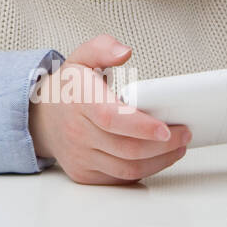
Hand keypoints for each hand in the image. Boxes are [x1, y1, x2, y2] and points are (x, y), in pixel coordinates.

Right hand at [29, 34, 189, 183]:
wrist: (43, 117)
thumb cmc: (70, 89)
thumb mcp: (81, 58)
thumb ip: (102, 48)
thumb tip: (124, 52)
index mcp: (79, 101)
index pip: (111, 118)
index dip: (141, 127)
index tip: (166, 129)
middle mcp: (76, 132)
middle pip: (126, 148)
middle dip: (163, 146)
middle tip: (183, 134)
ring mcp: (79, 156)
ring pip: (127, 168)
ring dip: (159, 161)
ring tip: (177, 147)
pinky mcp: (84, 173)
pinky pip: (120, 178)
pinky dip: (143, 170)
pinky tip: (156, 158)